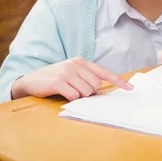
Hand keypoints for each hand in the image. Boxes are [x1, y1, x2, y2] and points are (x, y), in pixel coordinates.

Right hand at [11, 57, 132, 100]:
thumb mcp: (71, 73)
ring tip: (67, 91)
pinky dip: (70, 99)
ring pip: (86, 92)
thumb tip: (100, 89)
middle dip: (89, 93)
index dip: (118, 81)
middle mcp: (75, 64)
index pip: (103, 72)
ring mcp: (67, 72)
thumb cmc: (54, 79)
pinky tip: (62, 94)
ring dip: (79, 96)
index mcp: (81, 61)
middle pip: (95, 86)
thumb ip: (85, 77)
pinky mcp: (58, 82)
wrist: (31, 80)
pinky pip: (74, 96)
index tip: (130, 88)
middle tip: (76, 91)